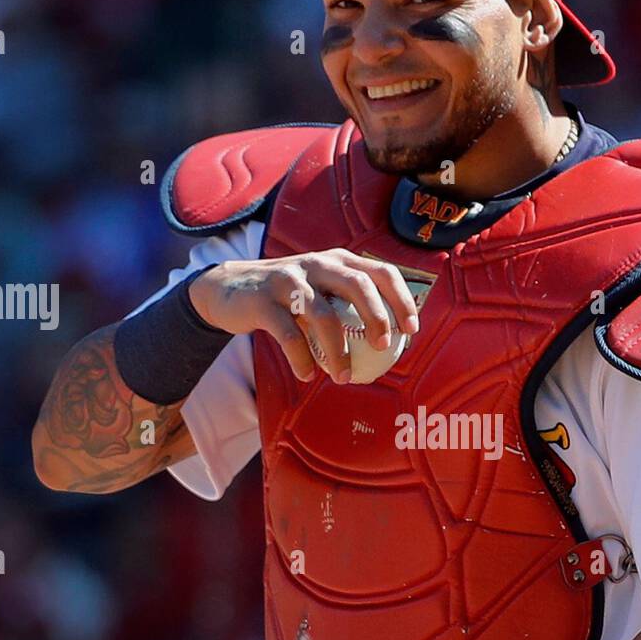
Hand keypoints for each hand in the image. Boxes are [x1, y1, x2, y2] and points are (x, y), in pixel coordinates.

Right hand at [188, 249, 418, 383]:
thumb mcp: (320, 291)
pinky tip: (307, 374)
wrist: (228, 289)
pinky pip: (288, 335)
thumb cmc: (287, 298)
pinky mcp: (263, 300)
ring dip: (338, 352)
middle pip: (358, 285)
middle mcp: (317, 264)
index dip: (401, 299)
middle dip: (378, 317)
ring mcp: (289, 280)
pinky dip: (301, 359)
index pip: (380, 272)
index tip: (411, 330)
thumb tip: (392, 341)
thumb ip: (349, 305)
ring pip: (323, 316)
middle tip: (383, 348)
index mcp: (338, 261)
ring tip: (344, 378)